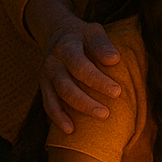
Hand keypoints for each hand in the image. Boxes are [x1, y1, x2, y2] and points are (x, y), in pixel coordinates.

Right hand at [39, 18, 121, 133]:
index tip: (117, 92)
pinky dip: (57, 117)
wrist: (58, 33)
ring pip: (58, 97)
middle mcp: (53, 62)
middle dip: (87, 102)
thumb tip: (114, 59)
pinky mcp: (44, 85)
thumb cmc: (83, 36)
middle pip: (67, 86)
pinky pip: (48, 104)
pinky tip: (70, 130)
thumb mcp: (94, 31)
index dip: (97, 80)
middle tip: (106, 114)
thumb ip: (102, 44)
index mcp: (66, 47)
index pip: (80, 66)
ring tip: (97, 119)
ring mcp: (46, 75)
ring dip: (76, 110)